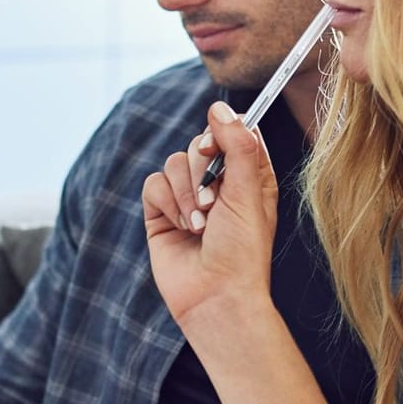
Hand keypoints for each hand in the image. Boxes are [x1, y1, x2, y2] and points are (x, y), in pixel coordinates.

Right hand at [140, 101, 277, 327]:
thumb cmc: (242, 251)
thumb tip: (219, 107)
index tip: (218, 146)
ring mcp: (187, 199)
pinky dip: (167, 203)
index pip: (234, 133)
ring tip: (200, 224)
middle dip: (202, 170)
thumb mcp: (248, 193)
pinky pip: (153, 185)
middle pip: (198, 143)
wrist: (215, 296)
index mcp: (249, 176)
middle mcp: (218, 184)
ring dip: (186, 193)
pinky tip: (183, 228)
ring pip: (174, 163)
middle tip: (213, 201)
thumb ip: (236, 145)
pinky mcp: (161, 213)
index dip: (224, 132)